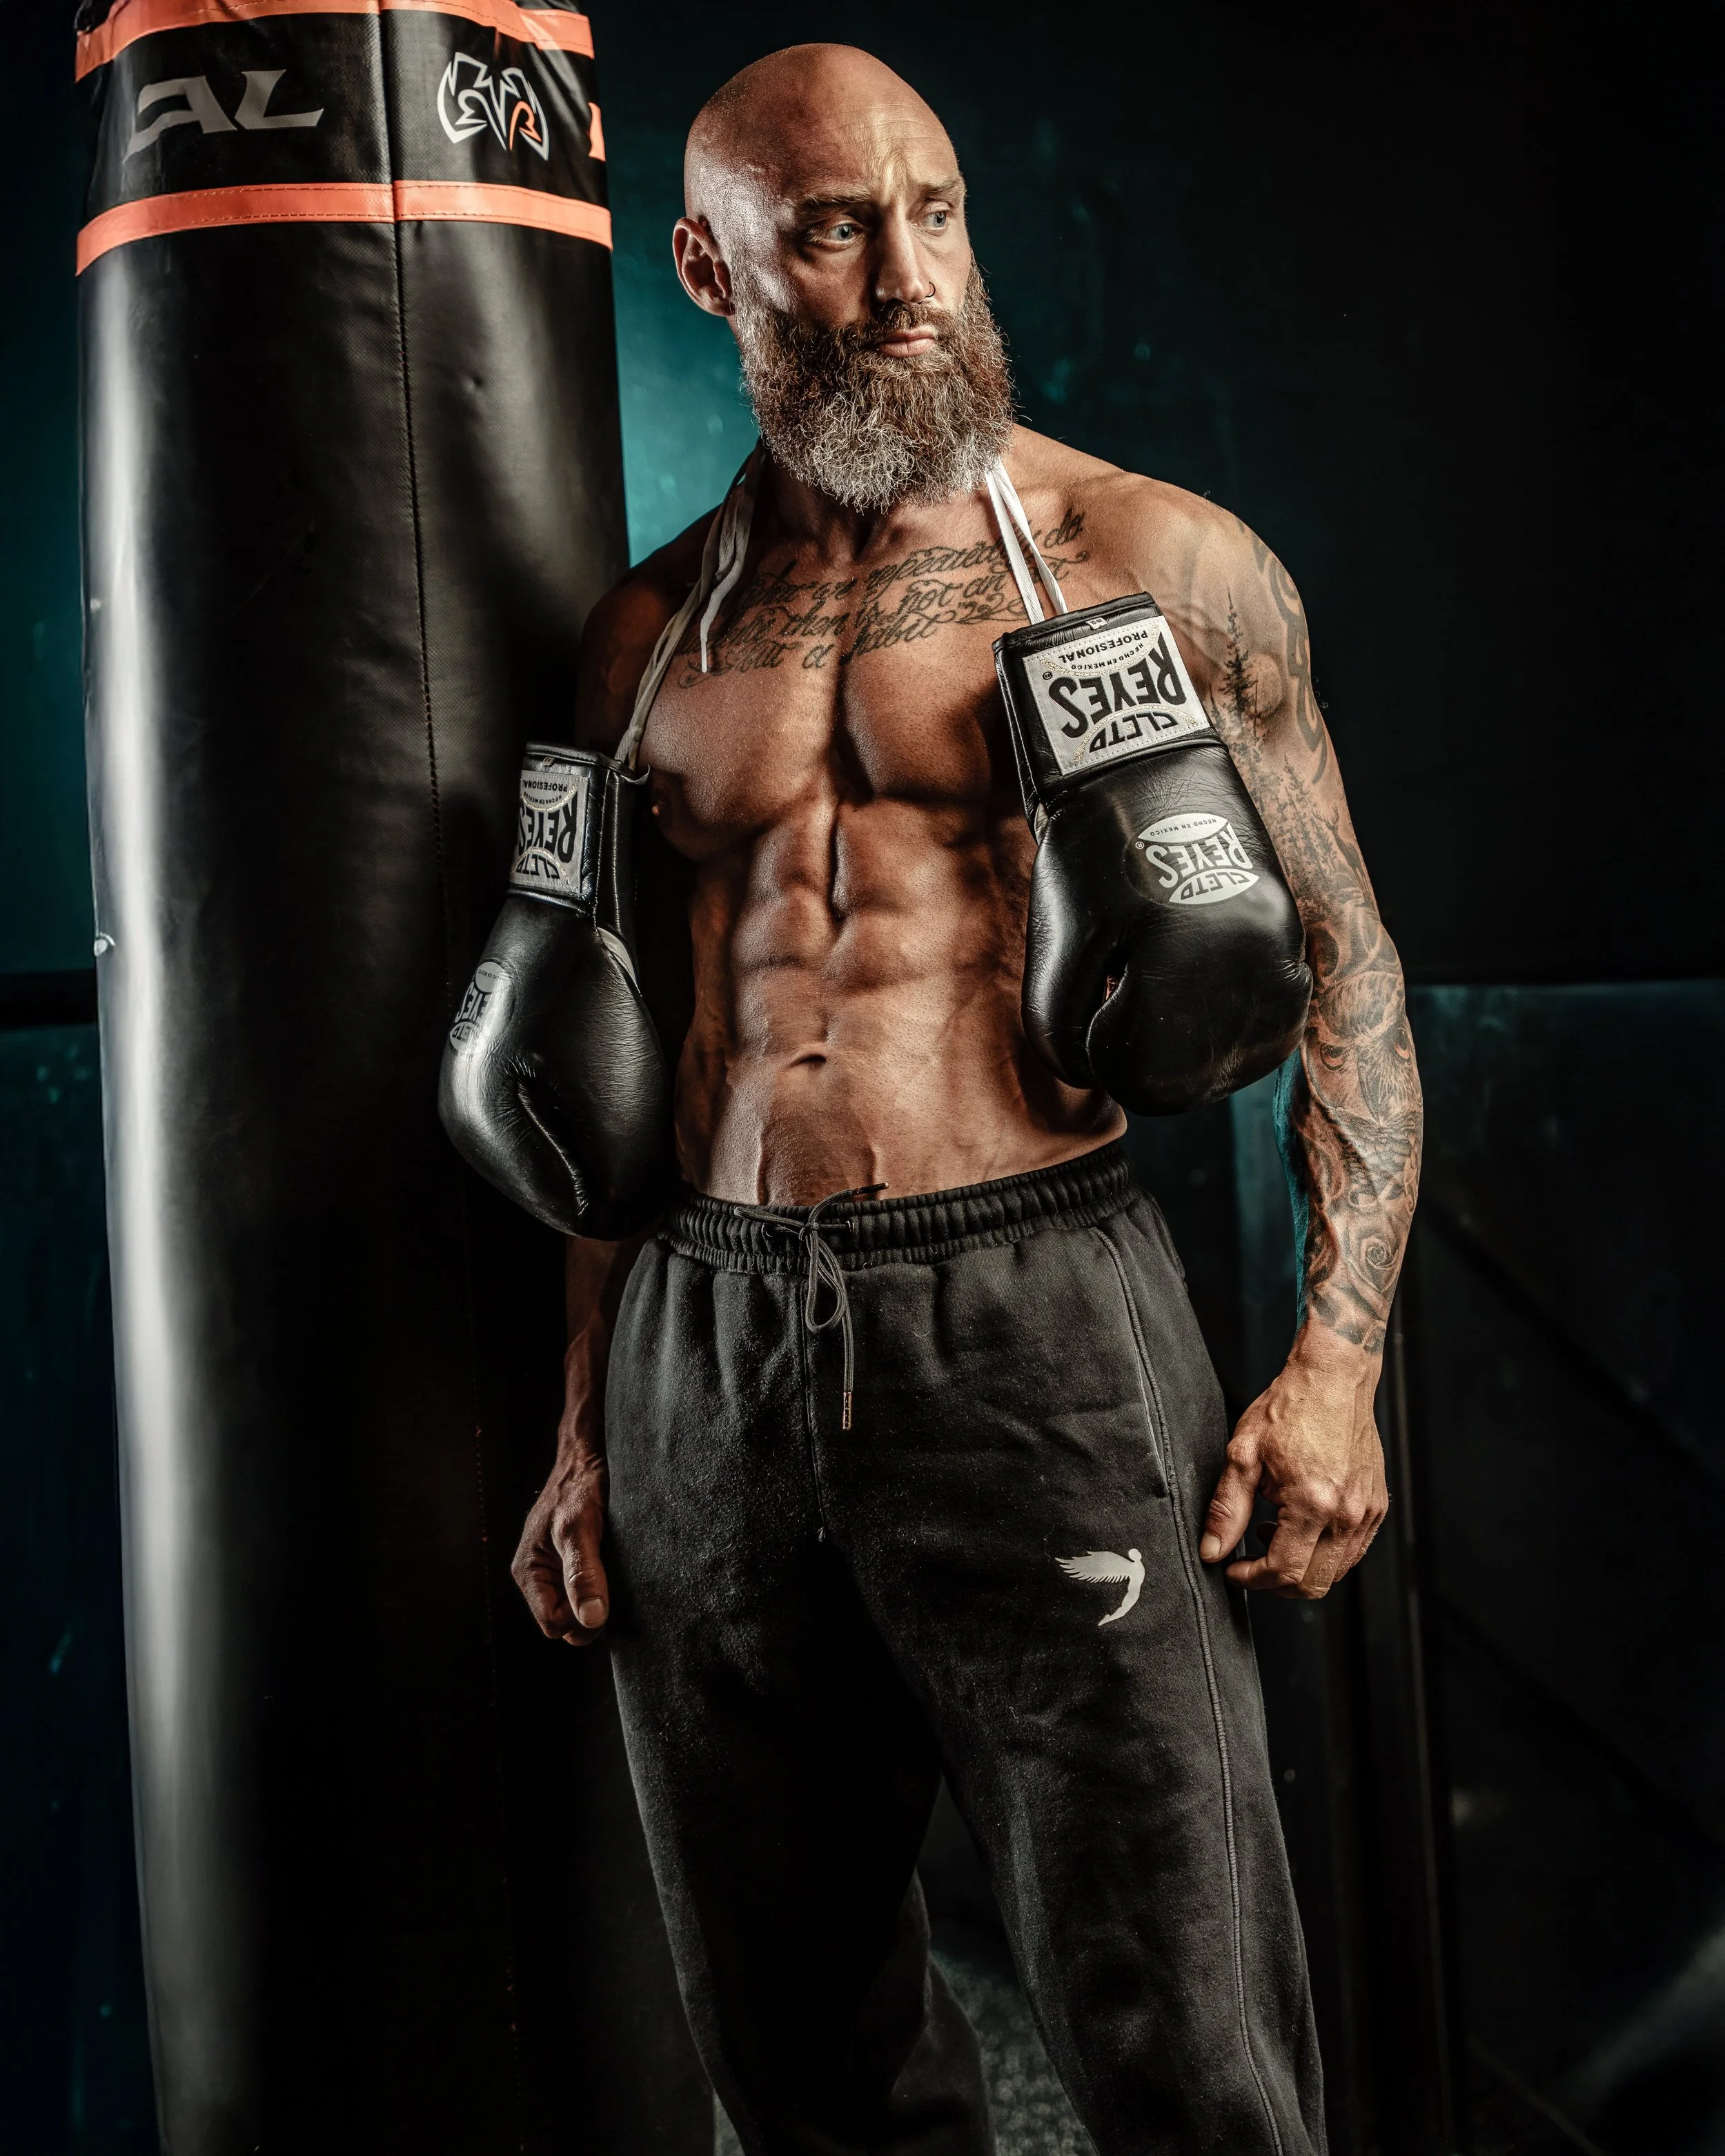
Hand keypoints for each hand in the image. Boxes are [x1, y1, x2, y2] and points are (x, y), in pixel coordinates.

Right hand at [512, 1385, 609, 1645]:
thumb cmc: (578, 1488)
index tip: (603, 1599)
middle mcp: (534, 1575)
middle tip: (608, 1581)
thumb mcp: (580, 1530)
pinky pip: (579, 1591)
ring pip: (573, 1608)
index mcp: (527, 1572)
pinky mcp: (565, 1562)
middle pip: (562, 1621)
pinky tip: (607, 1567)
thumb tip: (591, 1620)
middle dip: (586, 1611)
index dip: (580, 1621)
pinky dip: (596, 1585)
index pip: (553, 1625)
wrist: (584, 1458)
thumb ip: (584, 1574)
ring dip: (593, 1597)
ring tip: (607, 1569)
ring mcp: (549, 1569)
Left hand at [1198, 1331, 1387, 1597]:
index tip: (1232, 1570)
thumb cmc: (1290, 1407)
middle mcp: (1347, 1514)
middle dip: (1275, 1584)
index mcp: (1313, 1503)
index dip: (1252, 1579)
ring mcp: (1367, 1512)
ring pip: (1335, 1573)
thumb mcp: (1244, 1454)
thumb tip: (1212, 1551)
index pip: (1283, 1571)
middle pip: (1313, 1585)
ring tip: (1270, 1534)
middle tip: (1249, 1563)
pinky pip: (1352, 1551)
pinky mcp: (1377, 1507)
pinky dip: (1323, 1553)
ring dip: (1300, 1568)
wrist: (1333, 1378)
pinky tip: (1298, 1525)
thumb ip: (1227, 1509)